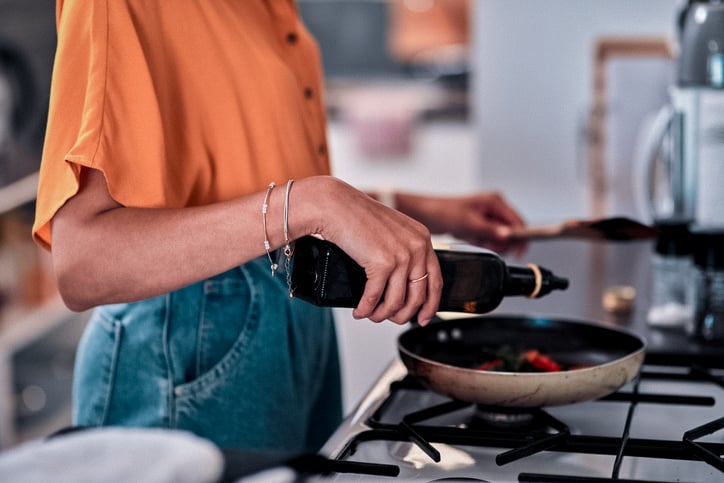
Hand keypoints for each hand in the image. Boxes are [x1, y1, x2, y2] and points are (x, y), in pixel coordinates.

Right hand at [291, 177, 441, 325]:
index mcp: (422, 239)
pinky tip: (360, 311)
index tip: (424, 318)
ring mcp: (401, 255)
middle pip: (418, 296)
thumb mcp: (392, 231)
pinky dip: (366, 308)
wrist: (335, 205)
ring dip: (382, 314)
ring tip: (371, 315)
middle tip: (390, 320)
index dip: (430, 305)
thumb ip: (404, 252)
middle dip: (403, 315)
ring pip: (396, 302)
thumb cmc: (357, 216)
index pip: (436, 280)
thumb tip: (403, 286)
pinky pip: (375, 297)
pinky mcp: (382, 263)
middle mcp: (417, 247)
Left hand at [397, 191, 527, 256]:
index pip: (518, 221)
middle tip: (486, 243)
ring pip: (500, 236)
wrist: (427, 214)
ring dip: (491, 243)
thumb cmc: (444, 211)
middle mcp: (495, 207)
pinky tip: (471, 238)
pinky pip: (490, 238)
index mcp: (496, 201)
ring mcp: (488, 216)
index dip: (520, 238)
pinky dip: (483, 242)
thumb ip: (490, 230)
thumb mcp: (469, 223)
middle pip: (511, 230)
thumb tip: (507, 236)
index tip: (518, 252)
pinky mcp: (481, 225)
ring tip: (475, 239)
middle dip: (501, 242)